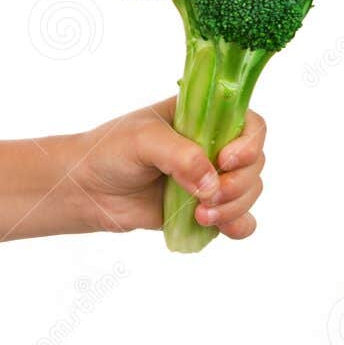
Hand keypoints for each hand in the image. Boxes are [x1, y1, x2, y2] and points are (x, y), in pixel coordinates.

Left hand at [68, 96, 266, 238]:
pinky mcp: (205, 208)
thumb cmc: (110, 151)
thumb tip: (211, 183)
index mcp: (201, 117)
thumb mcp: (142, 140)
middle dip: (239, 183)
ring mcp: (210, 178)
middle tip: (209, 196)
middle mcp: (212, 146)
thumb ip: (180, 156)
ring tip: (200, 215)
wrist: (87, 189)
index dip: (249, 144)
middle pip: (255, 163)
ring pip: (250, 193)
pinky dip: (237, 225)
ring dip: (235, 207)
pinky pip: (240, 220)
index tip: (226, 161)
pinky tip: (215, 226)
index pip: (249, 124)